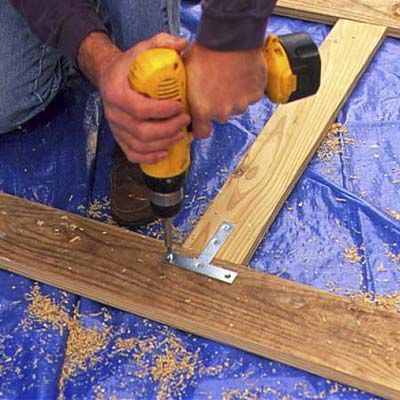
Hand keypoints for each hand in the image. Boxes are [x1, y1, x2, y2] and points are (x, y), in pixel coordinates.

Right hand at [78, 32, 189, 163]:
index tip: (180, 106)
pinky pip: (132, 154)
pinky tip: (164, 152)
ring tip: (180, 135)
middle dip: (168, 129)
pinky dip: (149, 157)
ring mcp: (116, 129)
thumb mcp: (142, 49)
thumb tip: (184, 44)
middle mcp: (113, 114)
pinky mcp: (120, 138)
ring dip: (163, 143)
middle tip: (185, 121)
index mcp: (116, 93)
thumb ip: (161, 43)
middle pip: (142, 131)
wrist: (109, 77)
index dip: (162, 111)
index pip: (139, 109)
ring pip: (140, 145)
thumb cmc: (129, 65)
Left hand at [184, 43, 265, 137]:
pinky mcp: (255, 94)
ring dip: (234, 96)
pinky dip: (248, 87)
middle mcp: (222, 111)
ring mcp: (241, 104)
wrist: (230, 36)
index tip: (201, 121)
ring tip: (230, 76)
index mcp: (202, 109)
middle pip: (220, 116)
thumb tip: (181, 95)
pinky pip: (251, 95)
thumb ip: (186, 90)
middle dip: (218, 105)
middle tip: (216, 86)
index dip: (201, 126)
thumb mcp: (186, 72)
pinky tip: (242, 73)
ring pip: (237, 106)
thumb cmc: (205, 51)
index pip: (202, 133)